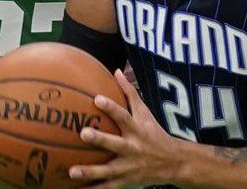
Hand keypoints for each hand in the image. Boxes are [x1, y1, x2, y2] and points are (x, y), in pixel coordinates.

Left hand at [68, 70, 183, 188]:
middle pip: (115, 144)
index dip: (111, 107)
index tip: (97, 99)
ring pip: (108, 171)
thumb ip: (129, 92)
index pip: (124, 116)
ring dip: (90, 172)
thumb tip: (116, 70)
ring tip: (72, 171)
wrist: (174, 163)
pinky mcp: (125, 181)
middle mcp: (133, 148)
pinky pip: (107, 187)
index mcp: (137, 130)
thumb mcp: (145, 113)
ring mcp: (129, 167)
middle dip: (100, 140)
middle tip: (83, 133)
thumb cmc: (154, 133)